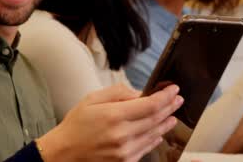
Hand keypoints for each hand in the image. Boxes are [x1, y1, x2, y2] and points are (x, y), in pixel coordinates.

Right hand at [37, 83, 183, 161]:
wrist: (64, 153)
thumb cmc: (76, 125)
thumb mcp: (92, 99)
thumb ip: (117, 93)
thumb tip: (139, 94)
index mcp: (114, 115)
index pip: (150, 105)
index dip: (165, 97)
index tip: (174, 90)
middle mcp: (122, 134)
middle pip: (155, 119)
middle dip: (169, 108)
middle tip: (178, 100)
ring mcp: (125, 151)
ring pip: (154, 135)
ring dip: (166, 124)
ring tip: (173, 116)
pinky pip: (146, 149)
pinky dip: (155, 139)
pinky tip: (159, 133)